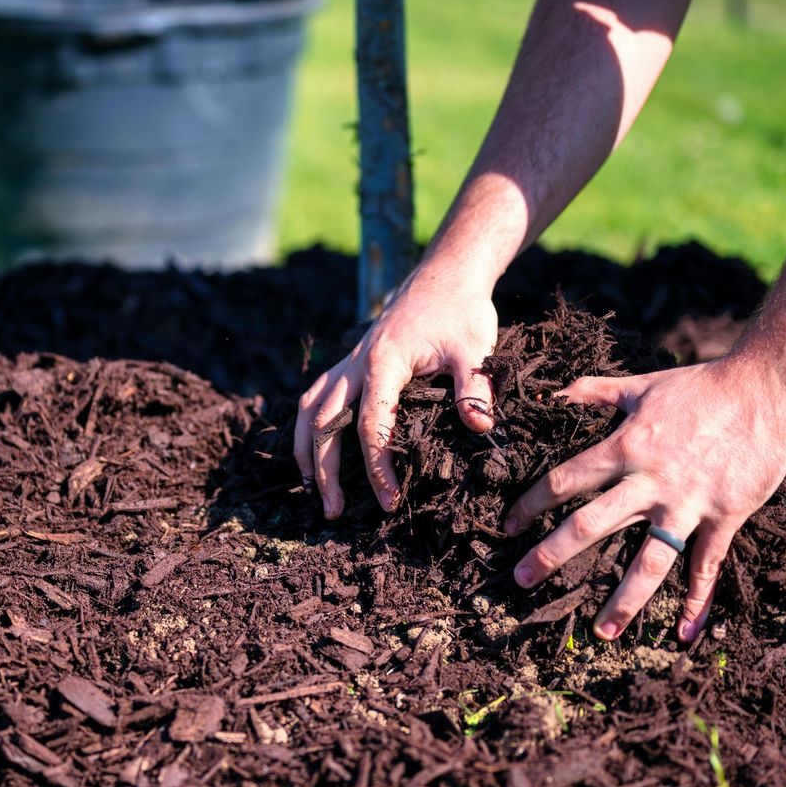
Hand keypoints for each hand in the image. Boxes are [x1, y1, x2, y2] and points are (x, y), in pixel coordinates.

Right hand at [294, 261, 498, 518]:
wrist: (446, 274)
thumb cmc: (461, 311)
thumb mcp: (475, 348)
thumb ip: (475, 387)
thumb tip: (479, 428)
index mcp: (383, 363)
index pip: (370, 425)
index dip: (376, 467)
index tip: (389, 501)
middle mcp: (356, 363)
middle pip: (324, 422)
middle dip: (324, 470)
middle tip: (334, 512)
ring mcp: (349, 361)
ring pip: (309, 408)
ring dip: (305, 450)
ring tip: (311, 489)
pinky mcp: (351, 361)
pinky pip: (316, 395)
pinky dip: (308, 425)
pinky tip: (313, 450)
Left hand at [504, 356, 785, 641]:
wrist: (765, 389)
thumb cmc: (699, 386)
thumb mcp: (640, 385)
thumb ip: (593, 391)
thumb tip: (553, 393)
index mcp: (624, 447)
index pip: (564, 481)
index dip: (531, 504)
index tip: (508, 526)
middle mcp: (650, 481)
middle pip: (590, 525)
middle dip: (552, 554)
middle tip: (522, 579)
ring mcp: (688, 504)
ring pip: (649, 561)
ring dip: (624, 599)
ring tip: (602, 631)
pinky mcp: (725, 516)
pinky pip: (707, 565)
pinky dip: (698, 601)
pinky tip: (685, 632)